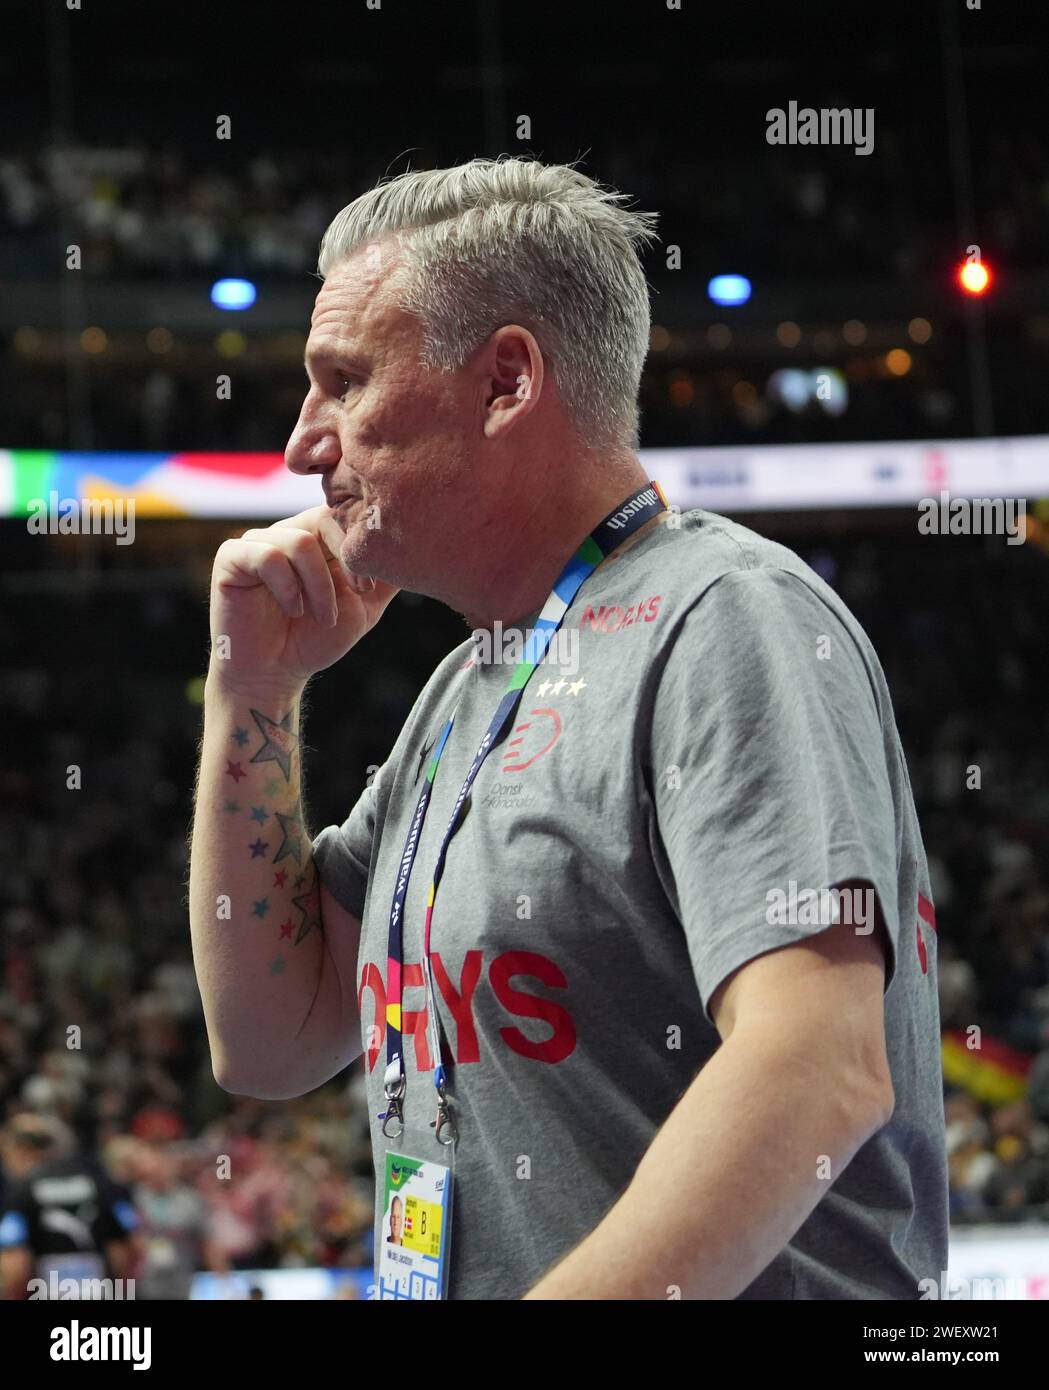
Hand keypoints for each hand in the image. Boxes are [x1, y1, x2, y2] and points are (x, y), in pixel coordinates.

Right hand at [208, 505, 398, 692]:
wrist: (276, 674)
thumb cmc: (316, 639)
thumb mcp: (364, 605)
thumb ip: (386, 577)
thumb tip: (420, 548)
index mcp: (316, 537)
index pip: (344, 513)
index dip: (360, 545)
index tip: (369, 586)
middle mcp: (287, 532)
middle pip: (324, 517)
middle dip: (346, 558)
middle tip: (356, 595)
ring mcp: (257, 542)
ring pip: (298, 541)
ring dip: (318, 585)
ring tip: (321, 616)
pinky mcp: (231, 557)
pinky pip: (266, 556)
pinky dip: (287, 587)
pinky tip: (293, 610)